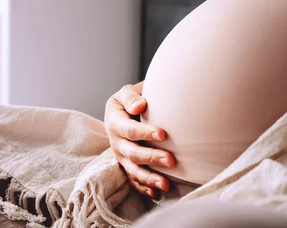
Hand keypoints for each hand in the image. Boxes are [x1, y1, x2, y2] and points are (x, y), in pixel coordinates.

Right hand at [104, 82, 175, 197]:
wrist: (123, 110)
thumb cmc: (129, 100)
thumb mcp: (125, 93)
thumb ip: (130, 97)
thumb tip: (140, 106)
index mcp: (114, 121)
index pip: (129, 130)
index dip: (145, 133)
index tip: (163, 134)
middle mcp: (116, 141)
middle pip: (132, 153)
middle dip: (151, 158)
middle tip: (171, 160)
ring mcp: (120, 156)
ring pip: (133, 170)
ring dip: (149, 178)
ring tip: (166, 184)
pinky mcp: (126, 165)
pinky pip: (133, 180)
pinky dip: (144, 188)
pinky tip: (157, 193)